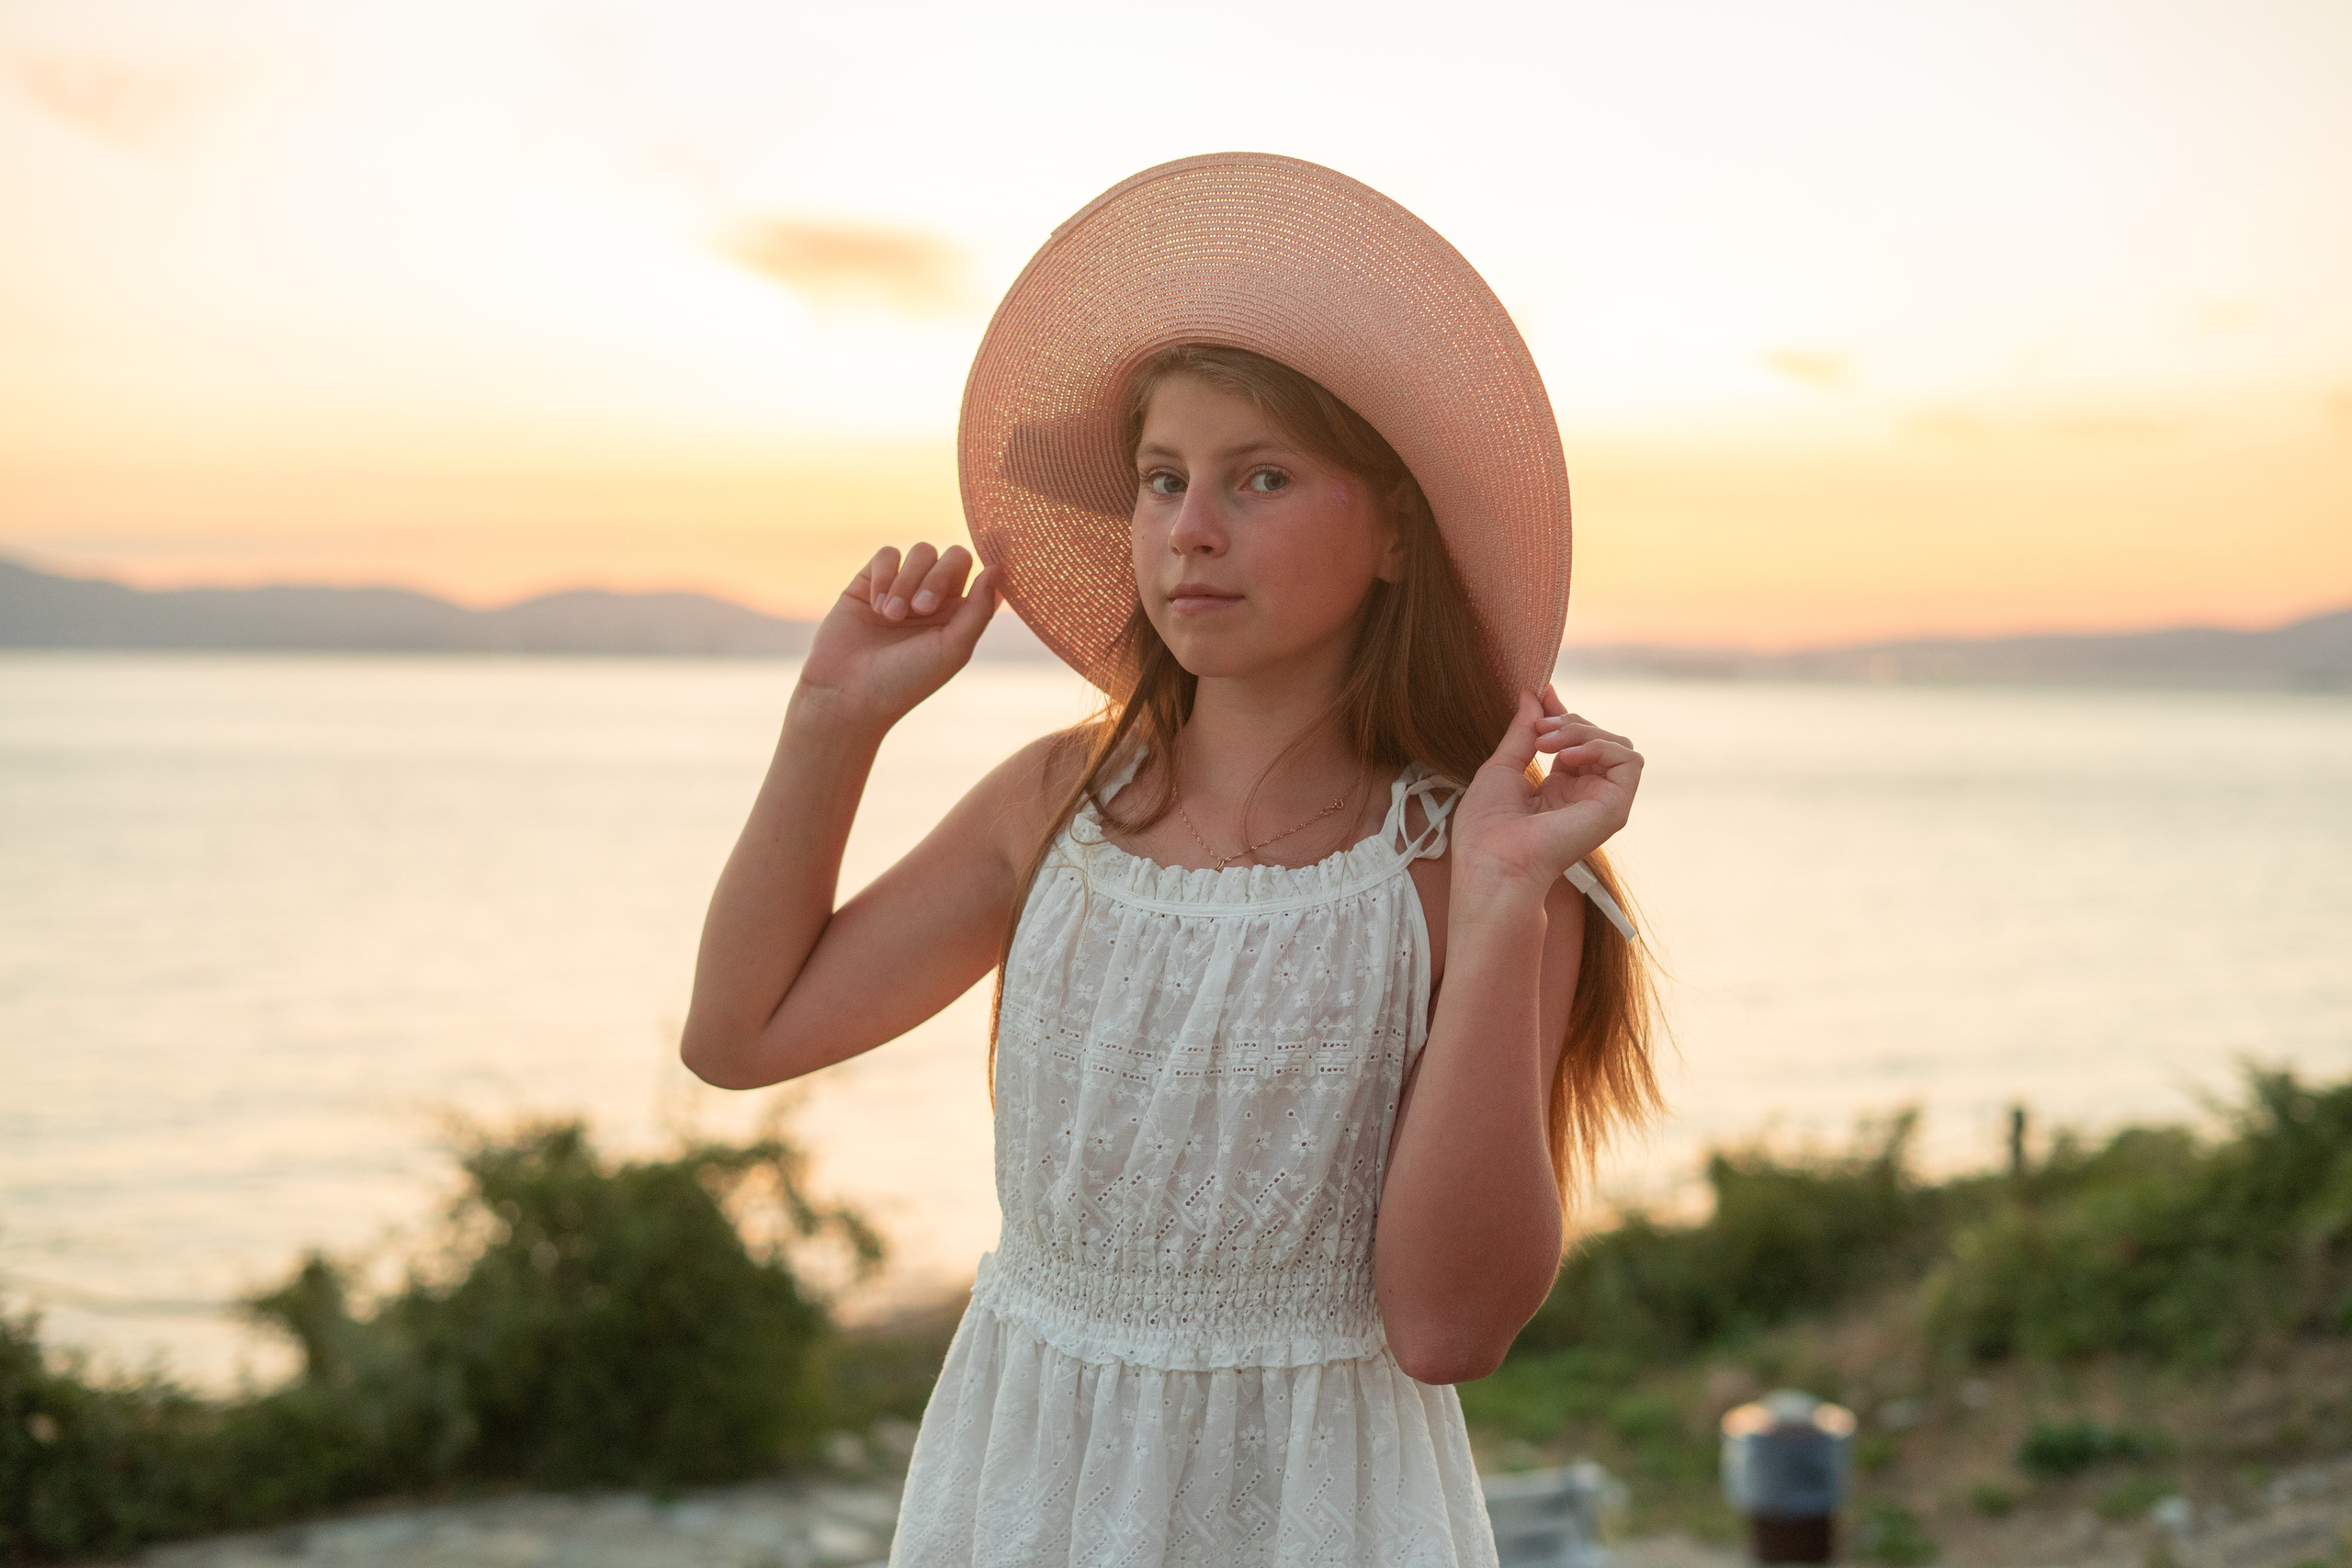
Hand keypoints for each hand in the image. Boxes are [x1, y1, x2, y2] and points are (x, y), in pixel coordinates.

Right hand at [796, 543, 998, 726]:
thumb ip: (980, 608)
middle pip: (954, 557)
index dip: (978, 575)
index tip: (965, 594)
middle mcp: (934, 598)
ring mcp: (903, 587)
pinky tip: (875, 607)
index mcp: (960, 615)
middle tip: (921, 610)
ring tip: (891, 617)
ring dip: (907, 582)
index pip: (982, 575)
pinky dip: (885, 576)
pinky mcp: (870, 581)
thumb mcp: (954, 649)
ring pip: (921, 551)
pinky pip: (887, 554)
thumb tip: (997, 567)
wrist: (848, 692)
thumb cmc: (906, 679)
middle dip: (938, 578)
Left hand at [1449, 687, 1642, 903]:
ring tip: (1547, 744)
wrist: (1494, 864)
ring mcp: (1602, 802)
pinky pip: (1628, 760)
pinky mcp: (1615, 808)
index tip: (1543, 693)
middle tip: (1538, 732)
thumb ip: (1523, 731)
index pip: (1575, 740)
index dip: (1562, 714)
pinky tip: (1568, 757)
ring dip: (1582, 732)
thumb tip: (1533, 695)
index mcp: (1558, 789)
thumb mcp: (1501, 767)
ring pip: (1616, 744)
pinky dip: (1600, 747)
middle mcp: (1584, 795)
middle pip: (1597, 737)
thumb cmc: (1487, 829)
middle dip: (1567, 721)